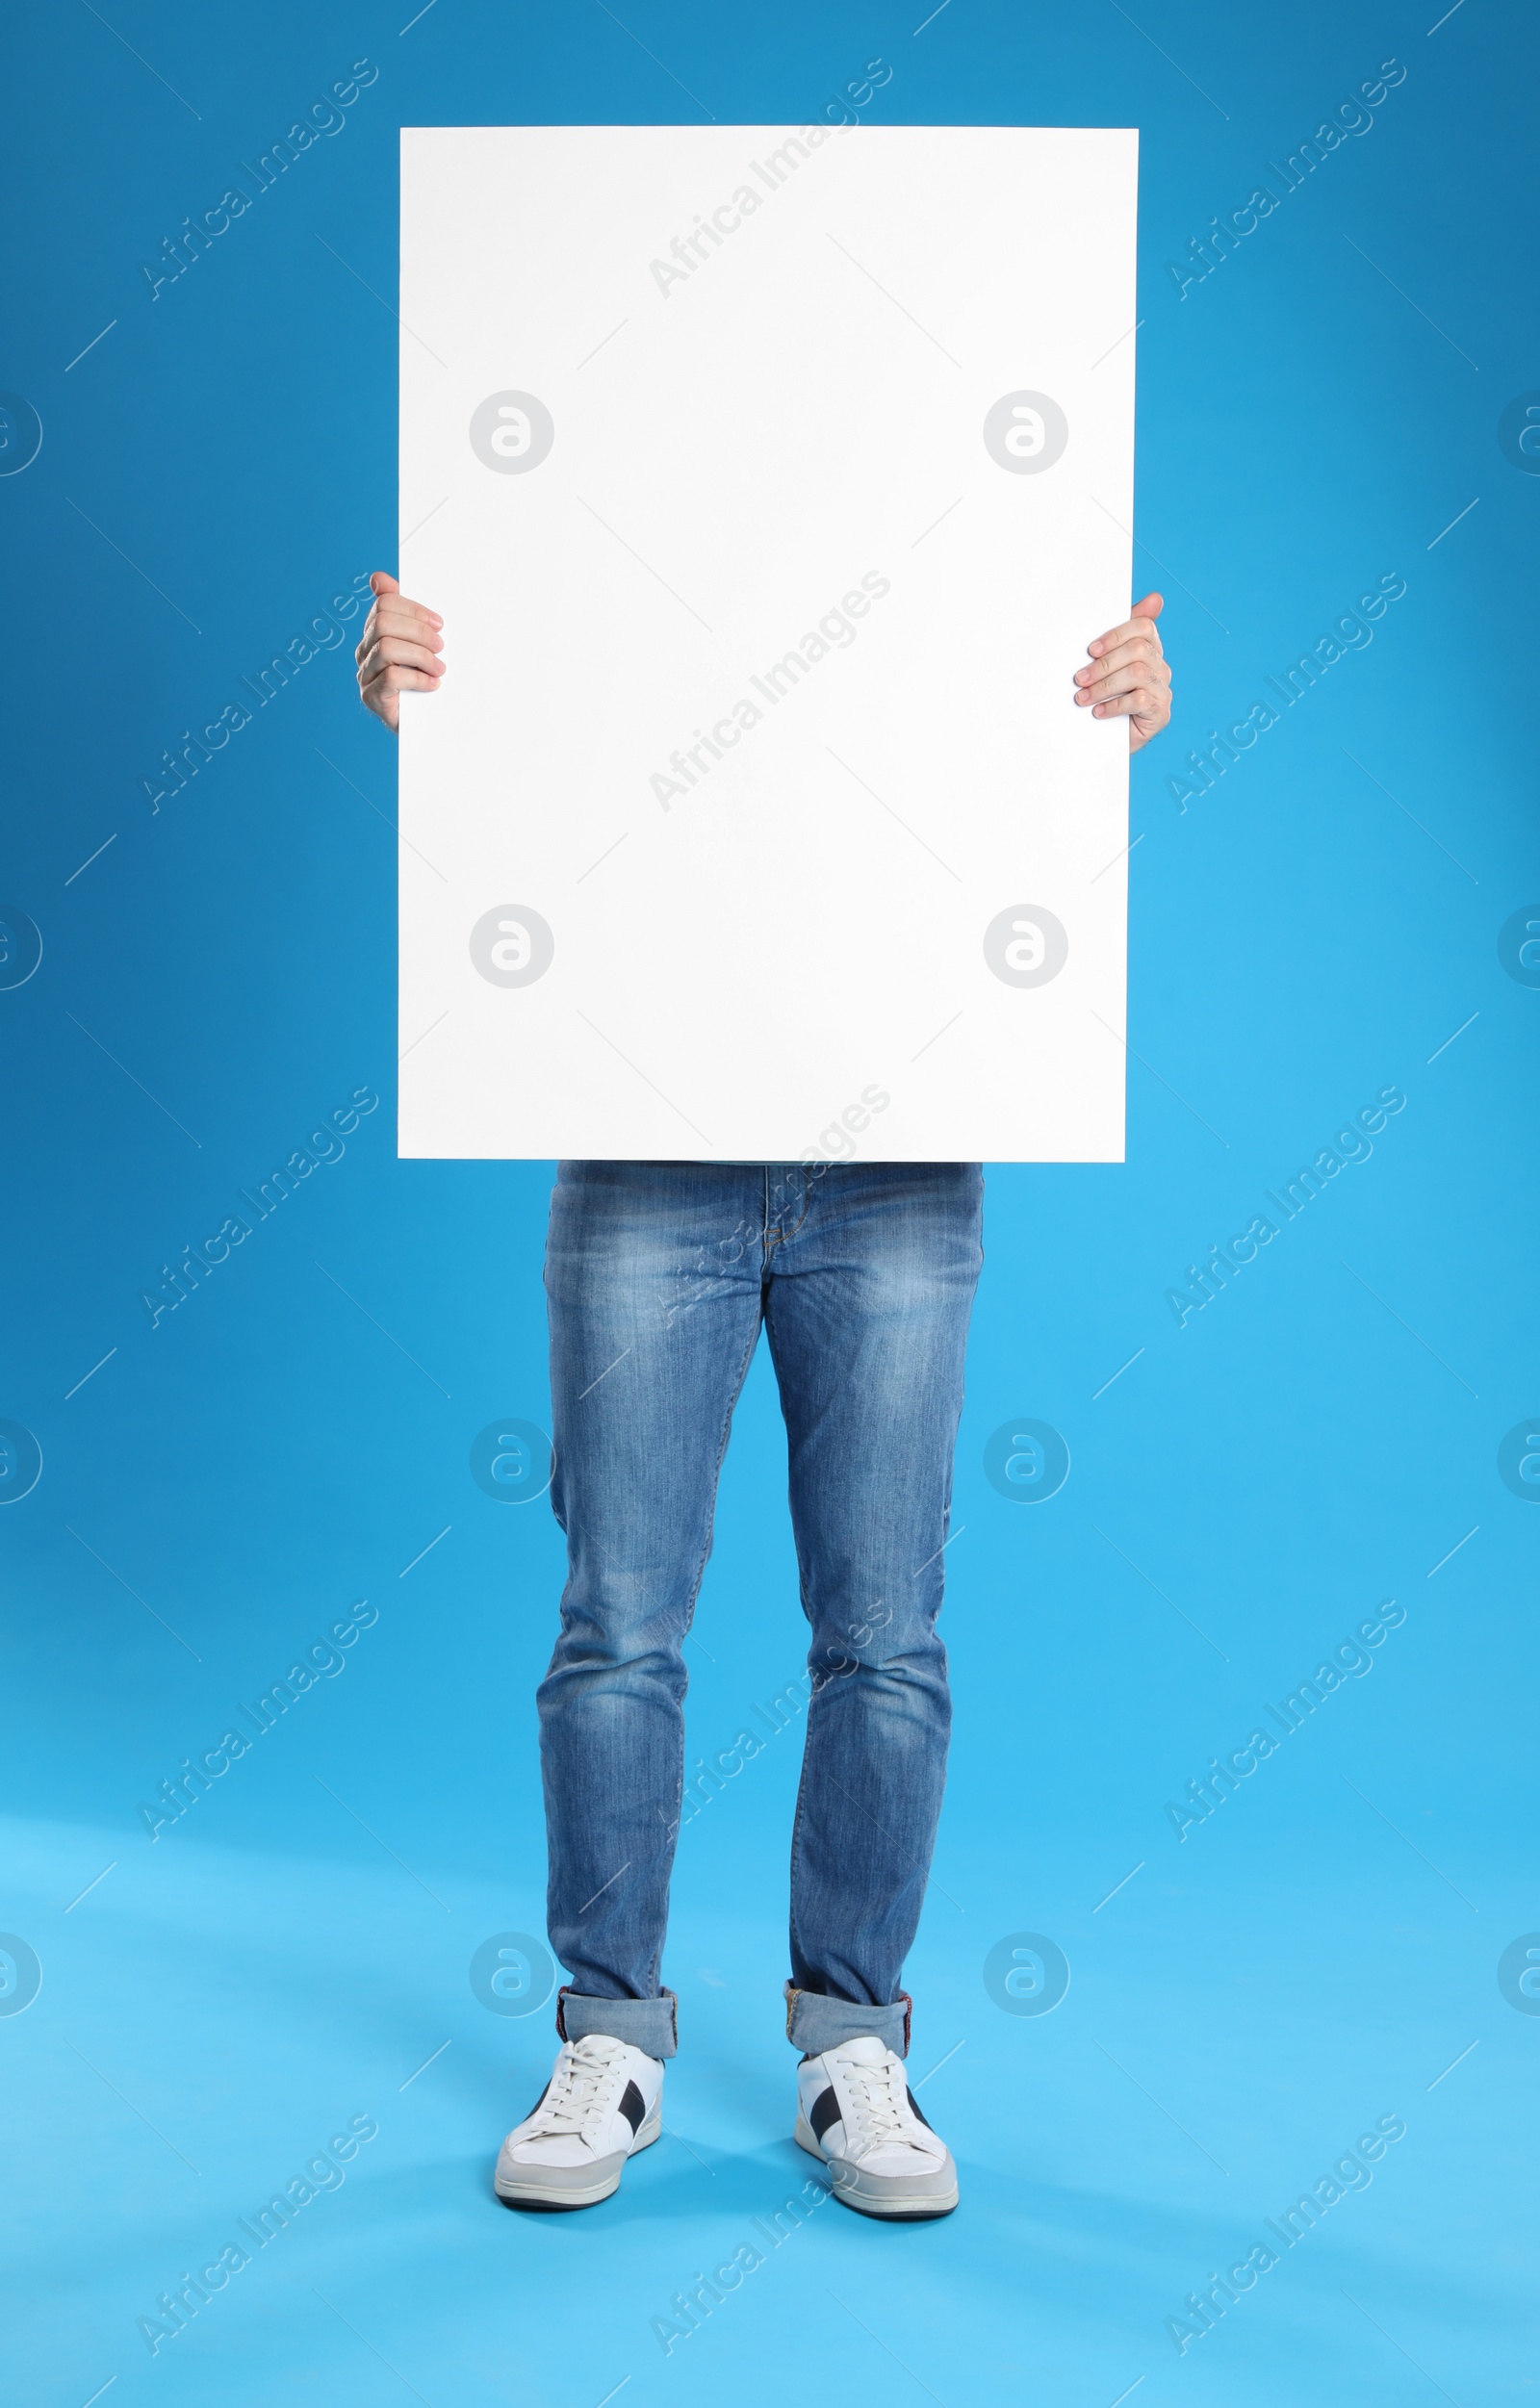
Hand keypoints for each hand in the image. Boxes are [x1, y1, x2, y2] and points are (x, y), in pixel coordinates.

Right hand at [355, 571, 443, 731]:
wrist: (426, 724)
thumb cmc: (424, 679)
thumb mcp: (420, 642)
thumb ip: (406, 612)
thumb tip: (378, 578)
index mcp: (374, 631)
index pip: (385, 603)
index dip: (414, 609)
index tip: (438, 623)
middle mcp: (364, 650)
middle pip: (383, 622)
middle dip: (418, 632)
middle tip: (440, 647)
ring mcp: (365, 674)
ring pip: (387, 647)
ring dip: (420, 656)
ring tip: (439, 668)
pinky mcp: (371, 697)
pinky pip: (391, 677)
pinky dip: (417, 679)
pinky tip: (432, 684)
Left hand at [1073, 591, 1171, 751]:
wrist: (1107, 739)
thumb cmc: (1106, 697)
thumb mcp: (1105, 665)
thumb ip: (1118, 634)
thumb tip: (1154, 598)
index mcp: (1149, 648)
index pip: (1144, 627)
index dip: (1116, 635)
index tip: (1091, 650)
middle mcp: (1160, 666)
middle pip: (1138, 650)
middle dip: (1104, 664)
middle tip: (1079, 678)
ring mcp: (1163, 689)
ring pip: (1137, 674)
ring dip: (1104, 686)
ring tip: (1082, 697)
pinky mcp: (1160, 712)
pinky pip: (1140, 700)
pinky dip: (1114, 705)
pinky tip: (1098, 712)